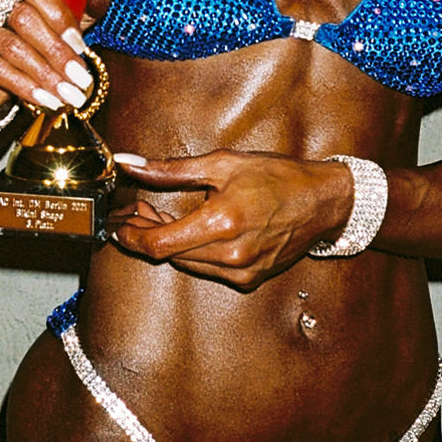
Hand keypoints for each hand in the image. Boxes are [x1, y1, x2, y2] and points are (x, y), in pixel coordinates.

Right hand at [0, 0, 116, 117]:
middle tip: (81, 79)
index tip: (82, 47)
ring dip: (45, 75)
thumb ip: (83, 6)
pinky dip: (25, 86)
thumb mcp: (59, 22)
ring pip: (11, 47)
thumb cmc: (29, 38)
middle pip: (23, 19)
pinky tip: (45, 100)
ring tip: (69, 95)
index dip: (60, 17)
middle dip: (57, 53)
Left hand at [109, 150, 353, 288]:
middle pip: (167, 255)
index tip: (118, 223)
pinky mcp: (250, 279)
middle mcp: (231, 253)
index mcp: (222, 222)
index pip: (157, 243)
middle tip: (139, 211)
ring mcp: (241, 270)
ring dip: (169, 244)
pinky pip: (208, 269)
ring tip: (164, 219)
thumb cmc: (278, 177)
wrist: (323, 201)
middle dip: (146, 234)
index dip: (130, 236)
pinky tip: (195, 233)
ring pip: (185, 264)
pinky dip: (195, 252)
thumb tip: (130, 164)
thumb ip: (171, 169)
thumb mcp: (224, 163)